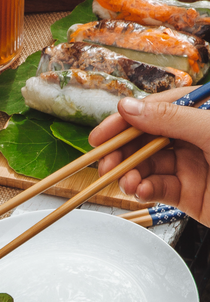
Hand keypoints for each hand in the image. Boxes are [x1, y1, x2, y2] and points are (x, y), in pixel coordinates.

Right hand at [89, 88, 209, 225]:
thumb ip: (170, 118)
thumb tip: (130, 107)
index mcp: (203, 114)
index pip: (157, 109)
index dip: (127, 120)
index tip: (102, 134)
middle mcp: (195, 138)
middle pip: (147, 139)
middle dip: (125, 152)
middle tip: (107, 164)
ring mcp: (191, 166)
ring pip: (148, 166)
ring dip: (133, 174)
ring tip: (127, 182)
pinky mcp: (188, 194)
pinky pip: (158, 188)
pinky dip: (146, 190)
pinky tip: (143, 191)